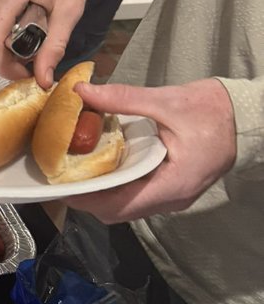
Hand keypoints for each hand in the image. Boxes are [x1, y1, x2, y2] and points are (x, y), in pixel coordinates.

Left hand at [65, 79, 236, 221]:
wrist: (242, 116)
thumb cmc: (212, 111)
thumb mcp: (165, 101)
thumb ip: (122, 99)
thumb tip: (83, 92)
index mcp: (174, 184)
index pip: (119, 205)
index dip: (86, 199)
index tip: (61, 184)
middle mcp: (172, 199)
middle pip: (118, 211)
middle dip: (87, 197)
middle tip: (63, 174)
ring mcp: (173, 197)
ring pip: (126, 206)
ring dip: (100, 192)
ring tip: (75, 169)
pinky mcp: (170, 188)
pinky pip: (136, 195)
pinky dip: (115, 185)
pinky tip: (100, 166)